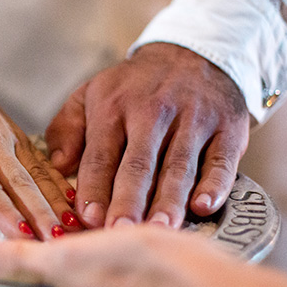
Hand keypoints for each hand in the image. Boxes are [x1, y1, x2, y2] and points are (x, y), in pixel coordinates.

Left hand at [0, 40, 79, 238]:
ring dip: (55, 204)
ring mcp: (8, 137)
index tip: (19, 236)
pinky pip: (42, 164)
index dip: (3, 211)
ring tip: (73, 229)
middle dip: (39, 215)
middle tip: (56, 243)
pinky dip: (60, 185)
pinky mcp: (19, 137)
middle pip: (19, 183)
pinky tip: (74, 206)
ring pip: (37, 175)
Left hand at [45, 43, 248, 227]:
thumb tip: (59, 166)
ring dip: (169, 200)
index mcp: (113, 107)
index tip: (88, 218)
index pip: (101, 154)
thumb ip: (66, 129)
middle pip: (140, 163)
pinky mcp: (227, 128)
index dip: (95, 187)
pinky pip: (221, 160)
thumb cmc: (133, 88)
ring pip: (179, 166)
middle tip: (121, 233)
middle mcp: (153, 112)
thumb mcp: (90, 94)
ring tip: (159, 230)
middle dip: (129, 200)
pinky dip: (215, 184)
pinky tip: (204, 207)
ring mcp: (193, 119)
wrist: (194, 53)